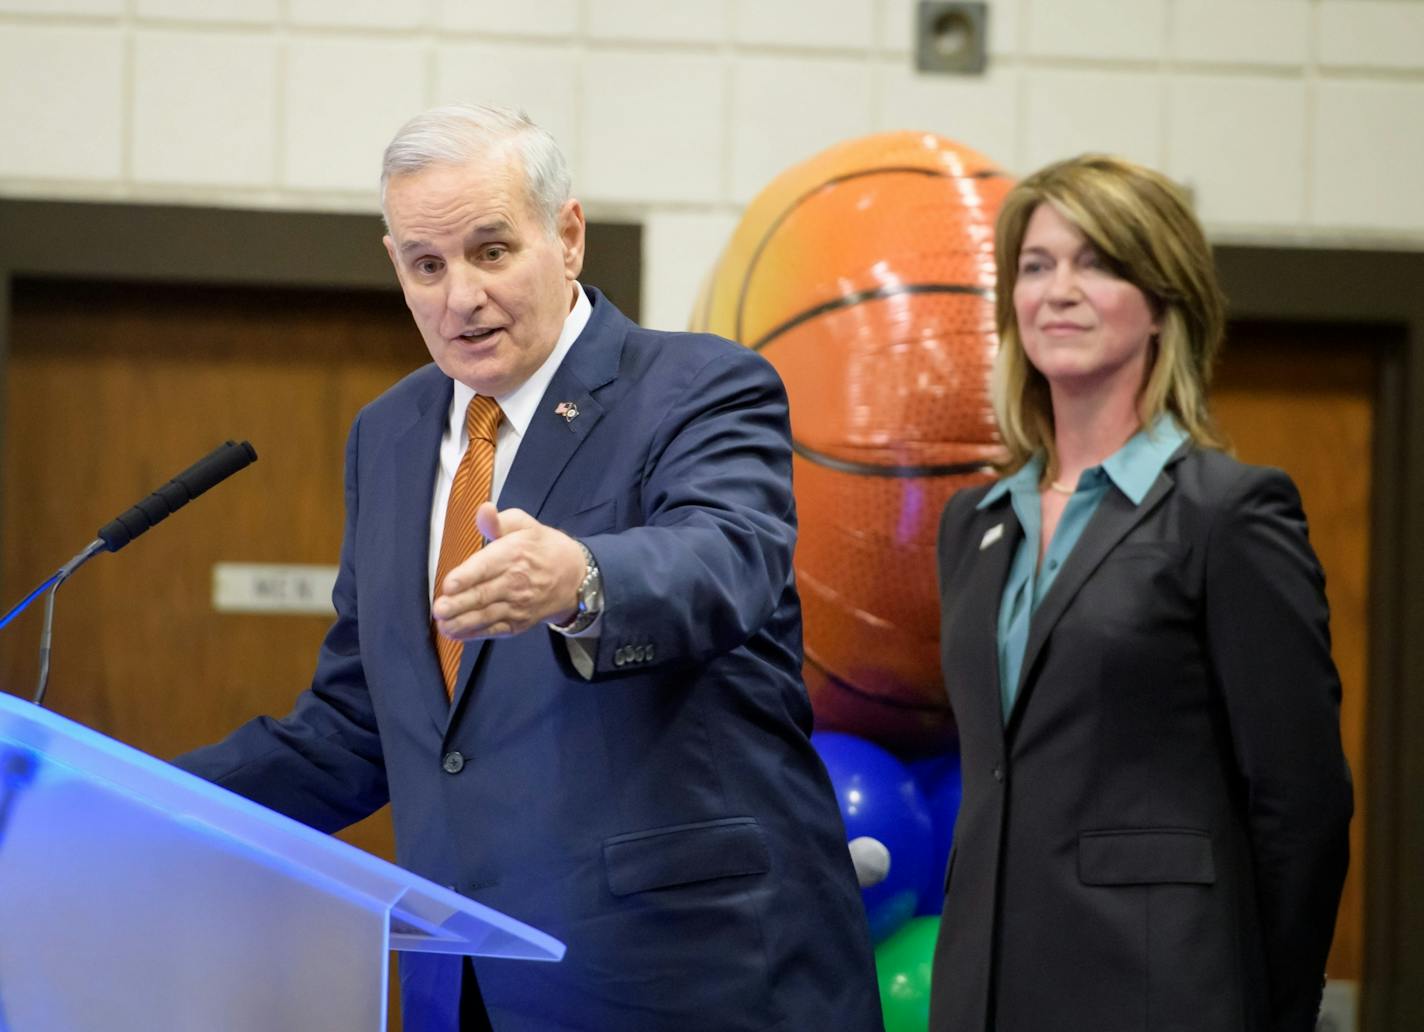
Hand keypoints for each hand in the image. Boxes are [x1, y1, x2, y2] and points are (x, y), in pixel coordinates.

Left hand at [432, 503, 585, 639]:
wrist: (574, 577)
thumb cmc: (541, 547)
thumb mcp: (525, 525)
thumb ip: (500, 521)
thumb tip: (484, 510)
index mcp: (514, 554)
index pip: (487, 566)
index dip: (467, 576)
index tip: (449, 585)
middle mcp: (515, 582)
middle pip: (484, 594)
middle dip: (459, 604)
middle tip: (439, 608)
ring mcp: (517, 605)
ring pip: (487, 615)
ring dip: (463, 622)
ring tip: (443, 625)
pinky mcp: (518, 623)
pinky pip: (495, 630)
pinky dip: (475, 634)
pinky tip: (456, 634)